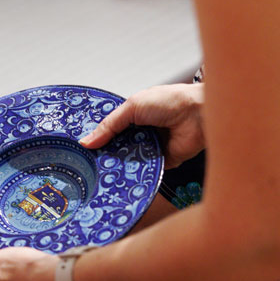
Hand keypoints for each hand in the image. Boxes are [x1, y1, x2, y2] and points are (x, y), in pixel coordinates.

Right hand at [80, 83, 204, 168]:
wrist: (199, 115)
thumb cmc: (170, 102)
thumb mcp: (133, 106)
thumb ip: (110, 125)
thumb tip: (87, 141)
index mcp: (133, 117)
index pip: (110, 131)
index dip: (97, 139)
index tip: (80, 149)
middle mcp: (140, 133)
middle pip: (116, 148)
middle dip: (105, 155)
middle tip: (87, 165)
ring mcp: (150, 149)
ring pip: (127, 161)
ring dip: (118, 165)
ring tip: (100, 174)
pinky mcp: (160, 163)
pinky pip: (143, 172)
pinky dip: (135, 174)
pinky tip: (121, 179)